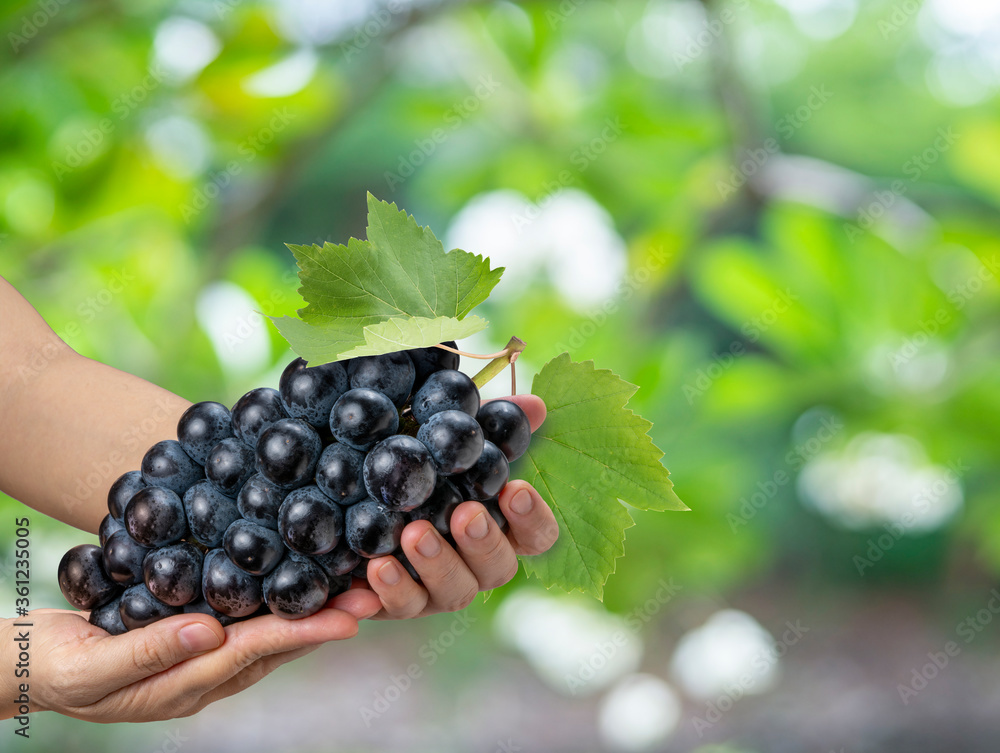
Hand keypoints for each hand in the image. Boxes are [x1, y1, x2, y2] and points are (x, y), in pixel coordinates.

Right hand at [3, 588, 380, 722]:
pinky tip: (298, 572)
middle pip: (276, 644)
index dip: (301, 633)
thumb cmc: (56, 669)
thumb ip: (149, 652)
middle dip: (325, 619)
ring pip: (268, 631)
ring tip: (354, 578)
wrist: (32, 666)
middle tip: (374, 592)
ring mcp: (202, 656)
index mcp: (185, 687)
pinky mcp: (195, 633)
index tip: (347, 618)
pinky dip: (277, 598)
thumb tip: (209, 632)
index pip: (254, 653)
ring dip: (310, 606)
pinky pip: (246, 617)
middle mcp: (205, 674)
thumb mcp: (90, 667)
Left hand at [360, 394, 558, 618]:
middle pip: (499, 568)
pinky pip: (399, 607)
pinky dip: (390, 591)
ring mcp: (439, 589)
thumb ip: (490, 428)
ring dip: (436, 563)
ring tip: (413, 532)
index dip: (532, 518)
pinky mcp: (397, 604)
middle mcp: (475, 565)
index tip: (515, 488)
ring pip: (454, 592)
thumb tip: (535, 406)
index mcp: (499, 528)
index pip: (537, 535)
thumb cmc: (418, 472)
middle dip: (483, 542)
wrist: (352, 505)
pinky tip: (376, 567)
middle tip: (465, 514)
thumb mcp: (446, 443)